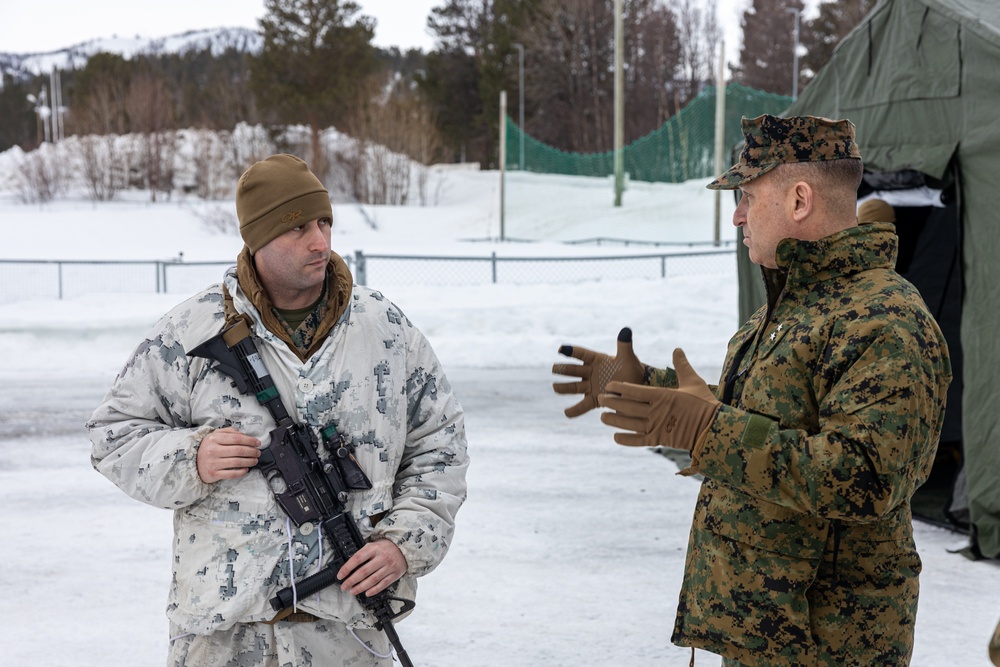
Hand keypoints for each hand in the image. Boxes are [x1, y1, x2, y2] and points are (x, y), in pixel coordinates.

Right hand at [196, 427, 260, 482]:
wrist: (193, 463)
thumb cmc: (208, 448)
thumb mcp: (215, 436)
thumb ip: (229, 432)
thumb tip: (243, 434)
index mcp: (214, 439)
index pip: (237, 438)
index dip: (250, 440)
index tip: (258, 443)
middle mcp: (213, 450)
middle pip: (238, 450)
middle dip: (252, 451)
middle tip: (258, 452)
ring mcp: (213, 463)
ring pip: (237, 462)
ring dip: (249, 461)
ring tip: (255, 460)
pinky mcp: (213, 474)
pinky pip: (231, 474)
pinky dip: (241, 472)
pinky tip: (246, 469)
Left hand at [338, 539, 407, 597]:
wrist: (404, 548)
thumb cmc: (385, 547)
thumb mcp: (373, 545)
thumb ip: (363, 554)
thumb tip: (349, 567)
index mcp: (374, 548)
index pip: (357, 558)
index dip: (347, 568)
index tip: (340, 575)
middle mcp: (382, 557)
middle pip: (364, 571)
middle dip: (352, 580)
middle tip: (344, 586)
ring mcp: (389, 566)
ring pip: (373, 580)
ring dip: (361, 587)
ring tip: (353, 591)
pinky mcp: (395, 574)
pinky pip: (383, 584)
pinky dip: (374, 590)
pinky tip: (367, 593)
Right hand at [552, 327, 643, 417]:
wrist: (637, 386)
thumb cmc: (632, 369)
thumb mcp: (628, 358)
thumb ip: (625, 345)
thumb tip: (626, 330)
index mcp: (597, 359)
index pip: (582, 354)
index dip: (572, 351)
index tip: (561, 349)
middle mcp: (590, 372)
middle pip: (574, 370)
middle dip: (564, 369)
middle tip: (554, 369)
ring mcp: (591, 386)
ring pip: (574, 387)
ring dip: (564, 387)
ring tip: (555, 388)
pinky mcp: (595, 399)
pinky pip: (583, 405)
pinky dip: (575, 410)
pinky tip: (567, 413)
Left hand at [598, 348, 719, 449]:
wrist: (715, 428)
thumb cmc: (705, 403)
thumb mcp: (693, 381)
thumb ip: (682, 365)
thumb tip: (677, 349)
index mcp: (663, 395)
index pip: (635, 390)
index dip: (619, 388)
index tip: (609, 386)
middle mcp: (656, 411)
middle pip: (627, 406)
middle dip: (612, 402)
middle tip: (600, 399)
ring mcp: (657, 427)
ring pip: (630, 424)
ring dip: (614, 421)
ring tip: (603, 417)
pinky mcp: (660, 440)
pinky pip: (639, 440)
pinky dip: (626, 440)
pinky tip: (616, 437)